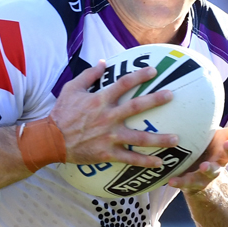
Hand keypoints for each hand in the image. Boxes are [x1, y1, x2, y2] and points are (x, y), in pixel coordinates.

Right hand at [52, 62, 177, 168]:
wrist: (51, 140)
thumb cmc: (61, 113)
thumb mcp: (70, 89)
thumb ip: (88, 75)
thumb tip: (103, 63)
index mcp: (99, 100)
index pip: (123, 83)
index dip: (139, 75)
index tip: (154, 71)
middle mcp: (108, 117)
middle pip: (136, 106)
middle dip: (155, 100)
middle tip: (171, 96)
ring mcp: (109, 136)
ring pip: (139, 137)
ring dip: (159, 138)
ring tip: (176, 139)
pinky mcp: (107, 153)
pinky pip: (129, 158)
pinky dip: (145, 161)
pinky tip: (160, 163)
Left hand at [168, 110, 227, 194]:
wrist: (196, 176)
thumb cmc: (201, 147)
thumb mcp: (206, 132)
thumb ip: (203, 115)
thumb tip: (200, 81)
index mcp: (223, 146)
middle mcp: (220, 160)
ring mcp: (208, 173)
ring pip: (212, 172)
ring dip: (210, 169)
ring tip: (203, 166)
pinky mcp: (194, 184)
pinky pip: (187, 184)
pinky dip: (180, 182)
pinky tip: (170, 180)